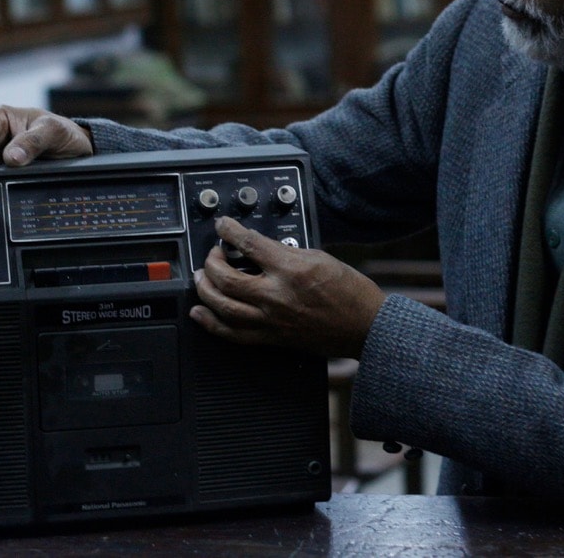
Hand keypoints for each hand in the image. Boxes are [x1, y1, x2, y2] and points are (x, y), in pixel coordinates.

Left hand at [191, 217, 386, 358]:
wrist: (364, 326)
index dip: (229, 231)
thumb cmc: (350, 292)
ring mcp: (271, 320)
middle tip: (212, 255)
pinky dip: (211, 323)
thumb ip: (286, 252)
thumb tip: (260, 248)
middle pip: (226, 278)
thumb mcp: (319, 257)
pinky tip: (200, 313)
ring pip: (223, 306)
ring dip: (205, 289)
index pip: (248, 244)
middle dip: (211, 262)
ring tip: (201, 278)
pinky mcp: (271, 338)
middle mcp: (276, 295)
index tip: (223, 226)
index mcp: (290, 269)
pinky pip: (232, 333)